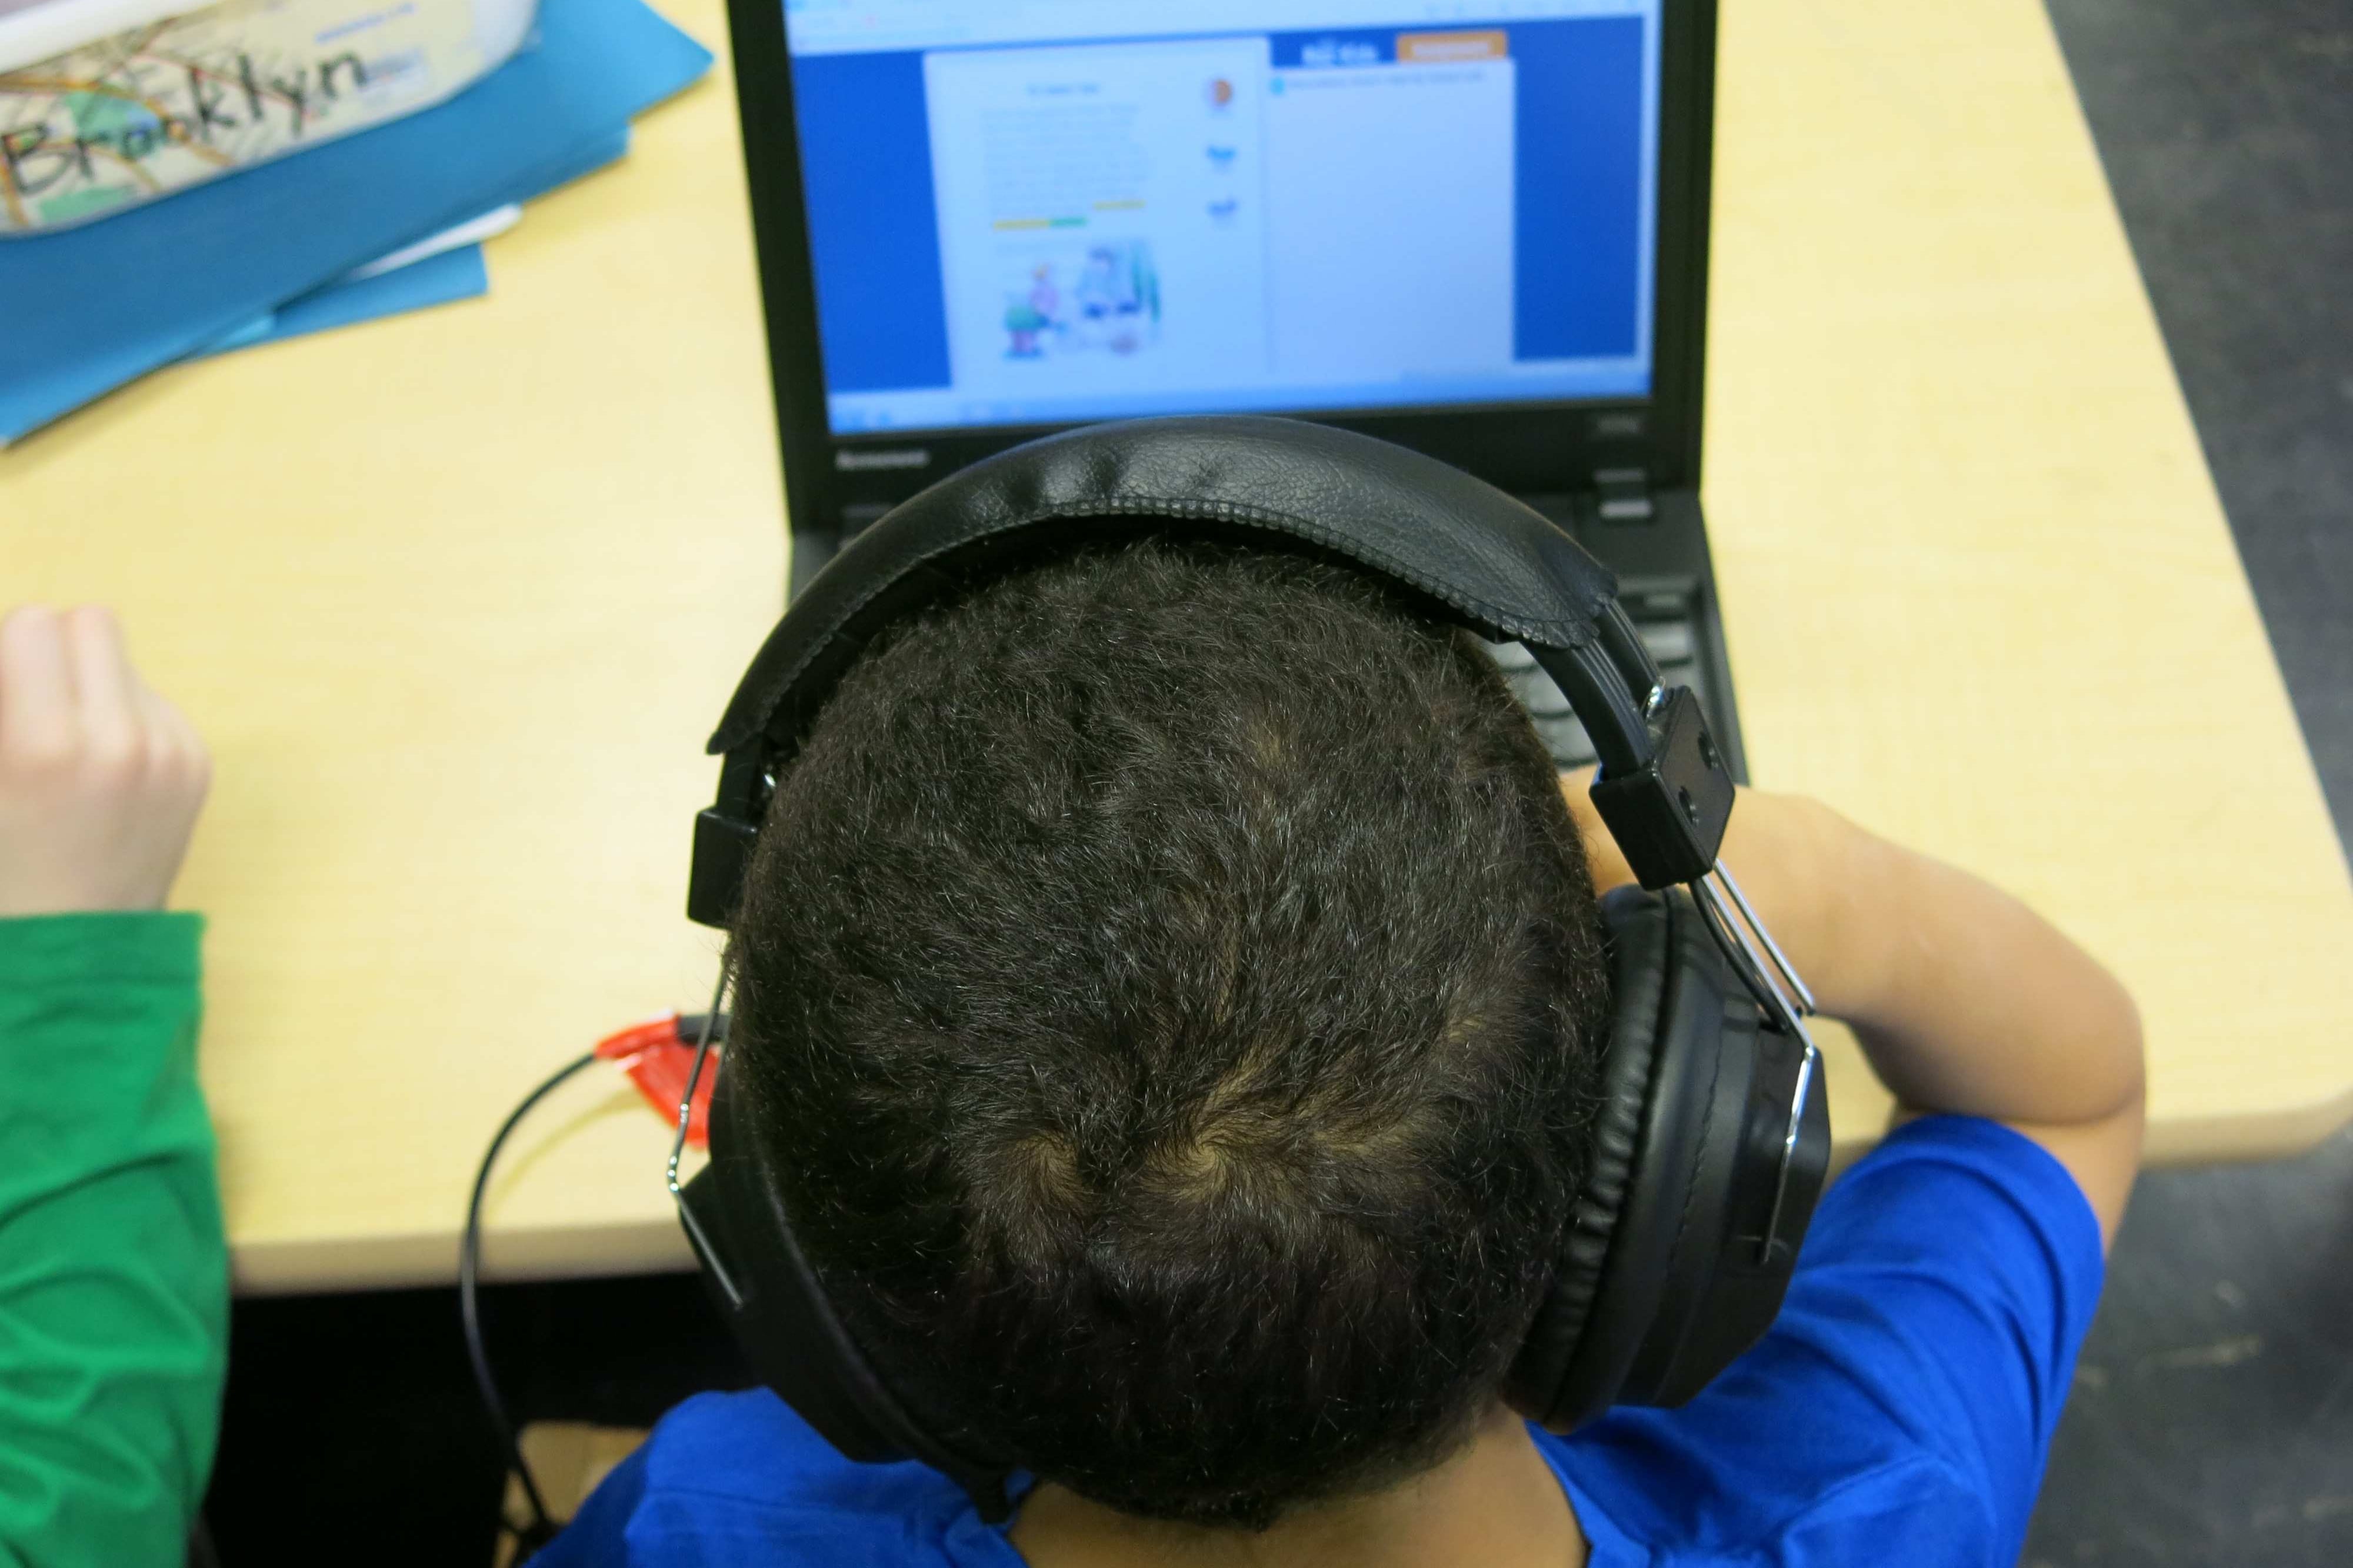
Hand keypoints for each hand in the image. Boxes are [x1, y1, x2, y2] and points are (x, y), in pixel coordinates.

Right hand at [0, 606, 210, 916]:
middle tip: (27, 699)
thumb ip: (4, 706)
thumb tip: (15, 644)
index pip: (32, 623)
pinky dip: (121, 714)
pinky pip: (154, 698)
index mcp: (46, 747)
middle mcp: (122, 742)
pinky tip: (99, 767)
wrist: (74, 948)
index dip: (7, 650)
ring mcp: (171, 752)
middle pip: (90, 621)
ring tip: (61, 739)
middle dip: (51, 648)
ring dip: (88, 678)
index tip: (5, 693)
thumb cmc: (5, 866)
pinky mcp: (197, 764)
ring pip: (125, 657)